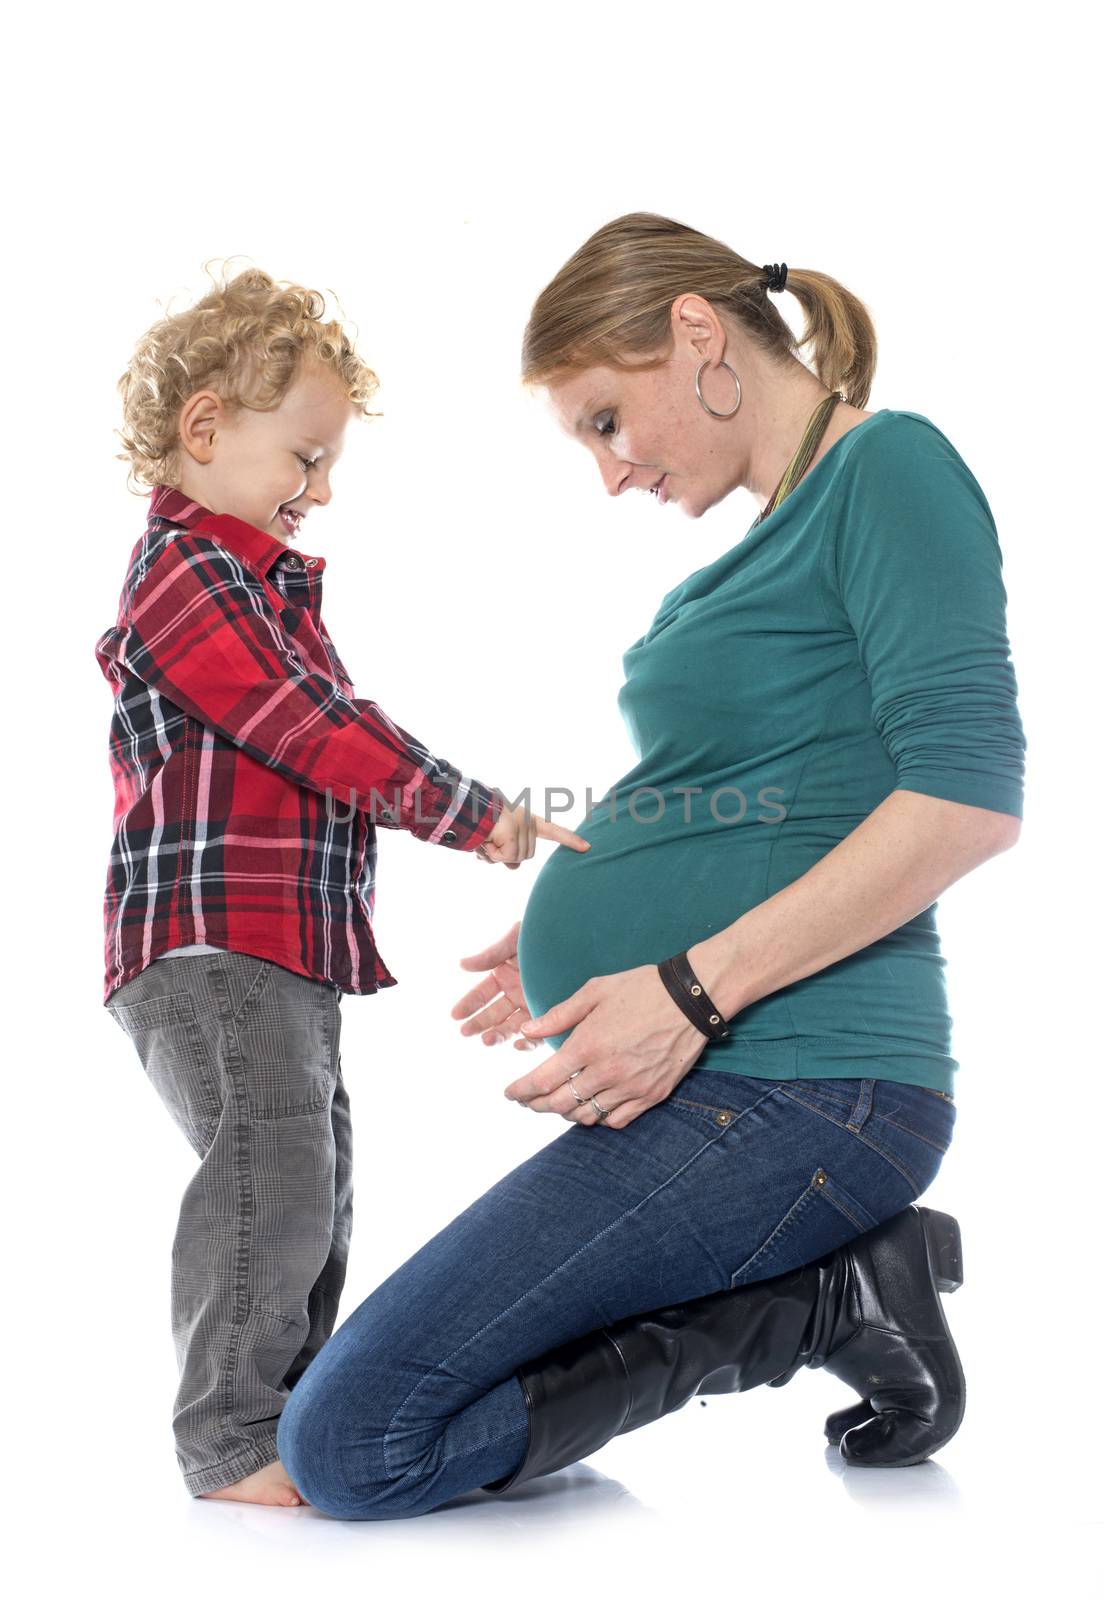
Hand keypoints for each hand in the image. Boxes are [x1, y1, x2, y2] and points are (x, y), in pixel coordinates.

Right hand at [450, 920, 540, 1049]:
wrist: (580, 938)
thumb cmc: (545, 936)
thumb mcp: (516, 941)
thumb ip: (490, 955)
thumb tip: (461, 965)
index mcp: (504, 975)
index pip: (481, 994)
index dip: (468, 1005)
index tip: (455, 1016)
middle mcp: (516, 993)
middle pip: (493, 1014)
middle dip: (479, 1024)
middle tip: (466, 1032)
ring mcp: (533, 1006)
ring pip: (511, 1027)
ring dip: (498, 1035)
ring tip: (486, 1040)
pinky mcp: (552, 1016)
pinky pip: (538, 1034)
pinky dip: (528, 1041)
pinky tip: (518, 1044)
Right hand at [474, 803, 590, 868]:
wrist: (463, 809)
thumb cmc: (478, 824)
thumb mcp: (495, 841)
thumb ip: (507, 854)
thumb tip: (514, 867)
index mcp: (526, 819)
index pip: (553, 830)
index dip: (569, 839)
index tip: (588, 847)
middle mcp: (527, 821)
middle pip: (525, 855)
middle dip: (505, 855)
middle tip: (488, 843)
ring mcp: (521, 825)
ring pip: (516, 858)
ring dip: (495, 855)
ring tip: (484, 839)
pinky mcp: (512, 829)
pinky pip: (507, 856)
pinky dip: (492, 854)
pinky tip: (483, 842)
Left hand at [503, 963, 711, 1128]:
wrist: (691, 1000)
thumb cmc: (641, 988)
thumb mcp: (594, 991)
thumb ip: (558, 1015)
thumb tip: (527, 1030)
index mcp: (587, 1045)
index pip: (542, 1081)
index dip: (521, 1092)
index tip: (510, 1093)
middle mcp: (606, 1072)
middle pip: (560, 1104)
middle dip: (537, 1105)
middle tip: (528, 1101)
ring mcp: (631, 1087)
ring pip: (587, 1116)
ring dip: (566, 1113)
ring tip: (557, 1104)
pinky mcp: (652, 1095)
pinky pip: (617, 1120)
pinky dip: (599, 1119)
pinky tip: (592, 1108)